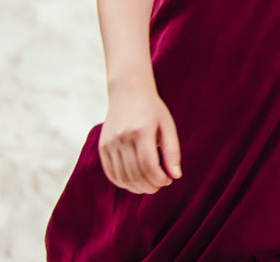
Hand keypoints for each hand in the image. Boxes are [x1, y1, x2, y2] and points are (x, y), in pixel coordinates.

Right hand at [99, 79, 181, 193]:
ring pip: (122, 176)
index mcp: (141, 130)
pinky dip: (122, 183)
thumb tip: (176, 176)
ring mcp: (110, 143)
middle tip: (159, 186)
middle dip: (149, 185)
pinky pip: (111, 173)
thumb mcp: (168, 125)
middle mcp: (122, 137)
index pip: (149, 165)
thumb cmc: (152, 109)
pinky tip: (134, 183)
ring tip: (149, 186)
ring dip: (137, 187)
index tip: (168, 181)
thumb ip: (172, 151)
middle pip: (135, 173)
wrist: (128, 92)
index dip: (159, 178)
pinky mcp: (102, 147)